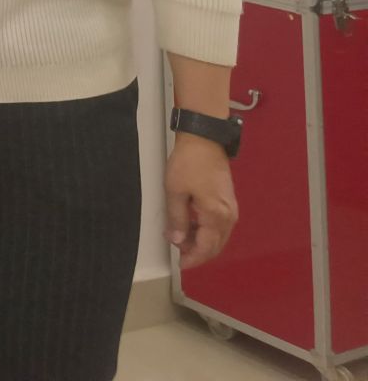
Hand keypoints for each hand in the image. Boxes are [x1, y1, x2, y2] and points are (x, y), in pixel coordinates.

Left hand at [165, 136, 237, 269]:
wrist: (204, 140)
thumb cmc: (188, 164)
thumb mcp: (175, 191)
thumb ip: (177, 219)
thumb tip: (177, 241)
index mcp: (217, 216)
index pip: (207, 247)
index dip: (193, 258)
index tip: (181, 265)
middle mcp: (229, 216)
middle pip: (216, 245)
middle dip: (198, 252)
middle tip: (179, 252)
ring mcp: (231, 209)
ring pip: (219, 236)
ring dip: (202, 242)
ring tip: (181, 239)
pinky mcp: (228, 202)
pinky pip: (220, 225)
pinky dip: (207, 231)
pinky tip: (192, 227)